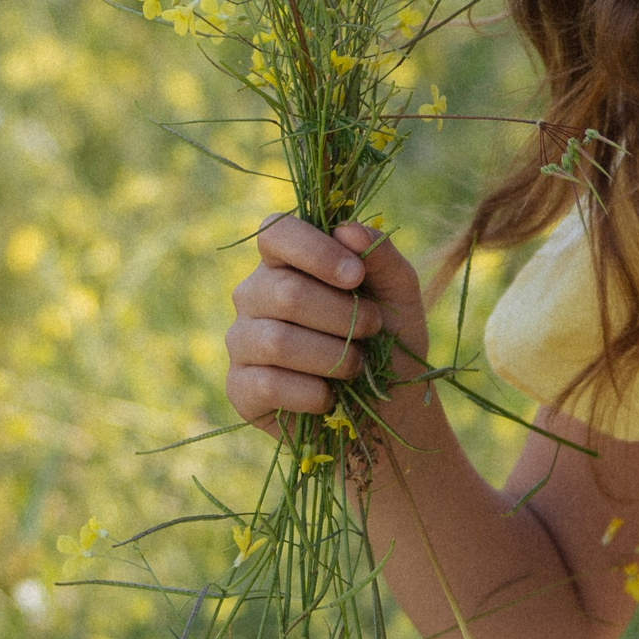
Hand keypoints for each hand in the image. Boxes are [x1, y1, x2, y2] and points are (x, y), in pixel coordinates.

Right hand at [224, 214, 429, 430]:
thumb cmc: (388, 341)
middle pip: (285, 292)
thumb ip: (380, 255)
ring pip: (277, 341)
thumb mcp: (399, 294)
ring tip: (356, 366)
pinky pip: (268, 385)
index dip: (315, 251)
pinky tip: (329, 396)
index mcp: (287, 261)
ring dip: (333, 356)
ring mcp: (241, 341)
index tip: (356, 277)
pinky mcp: (239, 387)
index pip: (276, 232)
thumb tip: (347, 230)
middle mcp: (254, 295)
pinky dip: (313, 394)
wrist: (388, 409)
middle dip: (343, 316)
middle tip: (373, 329)